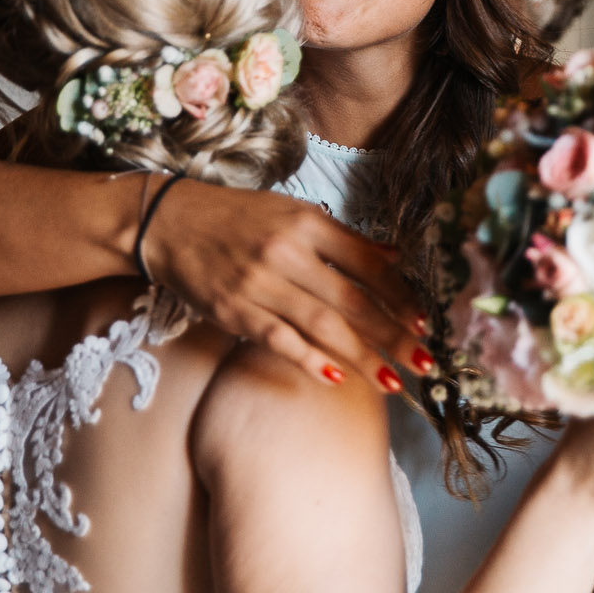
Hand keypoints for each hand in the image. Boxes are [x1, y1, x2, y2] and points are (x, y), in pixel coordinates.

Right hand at [142, 179, 429, 390]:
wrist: (169, 224)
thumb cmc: (236, 218)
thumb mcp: (292, 212)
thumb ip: (342, 238)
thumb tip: (395, 255)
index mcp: (307, 223)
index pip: (368, 263)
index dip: (400, 295)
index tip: (423, 320)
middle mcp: (287, 253)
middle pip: (352, 301)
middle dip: (393, 335)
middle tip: (425, 362)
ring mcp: (260, 285)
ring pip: (322, 326)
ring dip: (362, 357)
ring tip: (394, 380)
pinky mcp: (235, 311)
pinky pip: (280, 341)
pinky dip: (309, 360)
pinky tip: (337, 379)